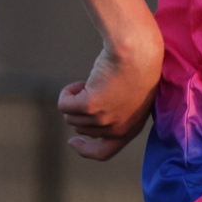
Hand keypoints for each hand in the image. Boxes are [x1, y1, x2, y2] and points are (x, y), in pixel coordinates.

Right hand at [58, 33, 162, 161]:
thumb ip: (115, 112)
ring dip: (74, 98)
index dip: (85, 150)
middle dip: (81, 109)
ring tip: (92, 81)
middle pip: (81, 129)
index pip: (104, 152)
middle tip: (95, 88)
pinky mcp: (90, 106)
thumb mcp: (131, 97)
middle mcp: (118, 129)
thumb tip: (85, 118)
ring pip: (71, 116)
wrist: (137, 50)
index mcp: (131, 129)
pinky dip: (67, 93)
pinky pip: (64, 105)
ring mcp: (104, 119)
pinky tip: (81, 81)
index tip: (71, 141)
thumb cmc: (137, 66)